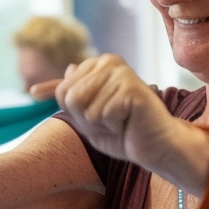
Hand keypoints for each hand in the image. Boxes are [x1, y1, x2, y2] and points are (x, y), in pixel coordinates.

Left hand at [47, 54, 190, 173]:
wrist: (155, 147)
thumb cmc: (123, 133)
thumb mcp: (86, 116)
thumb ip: (71, 96)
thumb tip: (53, 77)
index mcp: (97, 64)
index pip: (62, 91)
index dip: (77, 114)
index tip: (101, 116)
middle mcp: (109, 61)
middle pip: (70, 97)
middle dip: (87, 119)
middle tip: (113, 121)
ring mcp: (121, 72)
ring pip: (85, 107)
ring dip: (101, 124)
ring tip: (122, 121)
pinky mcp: (131, 86)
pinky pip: (102, 114)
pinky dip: (114, 126)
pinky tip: (130, 121)